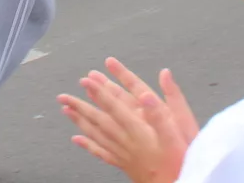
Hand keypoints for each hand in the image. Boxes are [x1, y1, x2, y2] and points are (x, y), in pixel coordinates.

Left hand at [57, 58, 196, 182]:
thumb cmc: (179, 163)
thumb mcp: (178, 135)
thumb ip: (160, 113)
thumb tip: (146, 94)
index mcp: (138, 130)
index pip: (114, 106)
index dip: (100, 92)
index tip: (87, 80)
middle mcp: (126, 141)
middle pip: (98, 119)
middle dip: (81, 105)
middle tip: (64, 95)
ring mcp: (123, 153)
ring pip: (96, 134)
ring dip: (80, 121)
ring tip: (66, 110)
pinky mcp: (124, 164)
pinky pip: (101, 152)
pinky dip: (88, 145)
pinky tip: (77, 139)